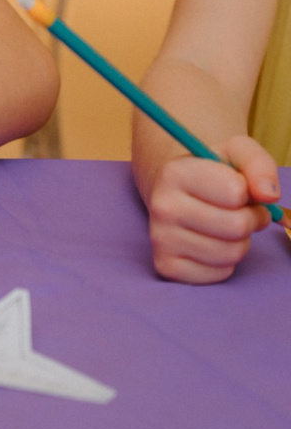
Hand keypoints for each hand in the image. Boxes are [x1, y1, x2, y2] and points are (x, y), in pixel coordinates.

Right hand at [147, 135, 279, 283]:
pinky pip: (220, 274)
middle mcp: (161, 206)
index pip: (236, 192)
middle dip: (251, 220)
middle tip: (243, 213)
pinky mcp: (166, 266)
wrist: (177, 195)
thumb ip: (259, 165)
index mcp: (174, 172)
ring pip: (231, 253)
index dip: (249, 193)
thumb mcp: (236, 154)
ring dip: (241, 242)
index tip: (241, 190)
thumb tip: (269, 195)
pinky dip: (227, 263)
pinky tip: (212, 245)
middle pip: (236, 226)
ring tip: (228, 228)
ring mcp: (160, 238)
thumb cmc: (213, 174)